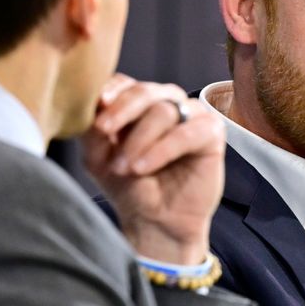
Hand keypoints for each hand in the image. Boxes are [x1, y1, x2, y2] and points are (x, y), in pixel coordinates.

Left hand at [82, 74, 225, 263]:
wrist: (155, 222)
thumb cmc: (128, 187)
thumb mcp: (98, 157)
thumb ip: (93, 129)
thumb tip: (93, 103)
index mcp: (138, 104)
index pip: (124, 83)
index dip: (110, 91)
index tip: (97, 105)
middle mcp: (165, 103)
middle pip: (144, 91)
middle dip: (122, 111)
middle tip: (104, 131)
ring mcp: (191, 116)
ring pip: (164, 111)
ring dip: (139, 139)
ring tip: (125, 168)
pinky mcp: (212, 132)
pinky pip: (188, 132)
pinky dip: (162, 149)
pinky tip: (143, 167)